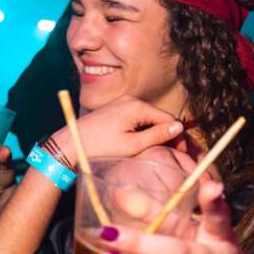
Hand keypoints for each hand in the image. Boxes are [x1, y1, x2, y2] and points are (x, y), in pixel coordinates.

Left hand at [51, 95, 183, 164]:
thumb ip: (158, 135)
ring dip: (155, 133)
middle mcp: (131, 99)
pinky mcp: (115, 109)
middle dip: (167, 134)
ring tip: (156, 151)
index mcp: (137, 106)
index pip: (169, 118)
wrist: (71, 143)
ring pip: (148, 118)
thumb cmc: (101, 147)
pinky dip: (143, 130)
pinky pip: (137, 118)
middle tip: (172, 153)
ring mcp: (122, 103)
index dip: (178, 135)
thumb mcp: (133, 145)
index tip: (182, 152)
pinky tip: (142, 144)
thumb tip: (180, 127)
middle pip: (159, 117)